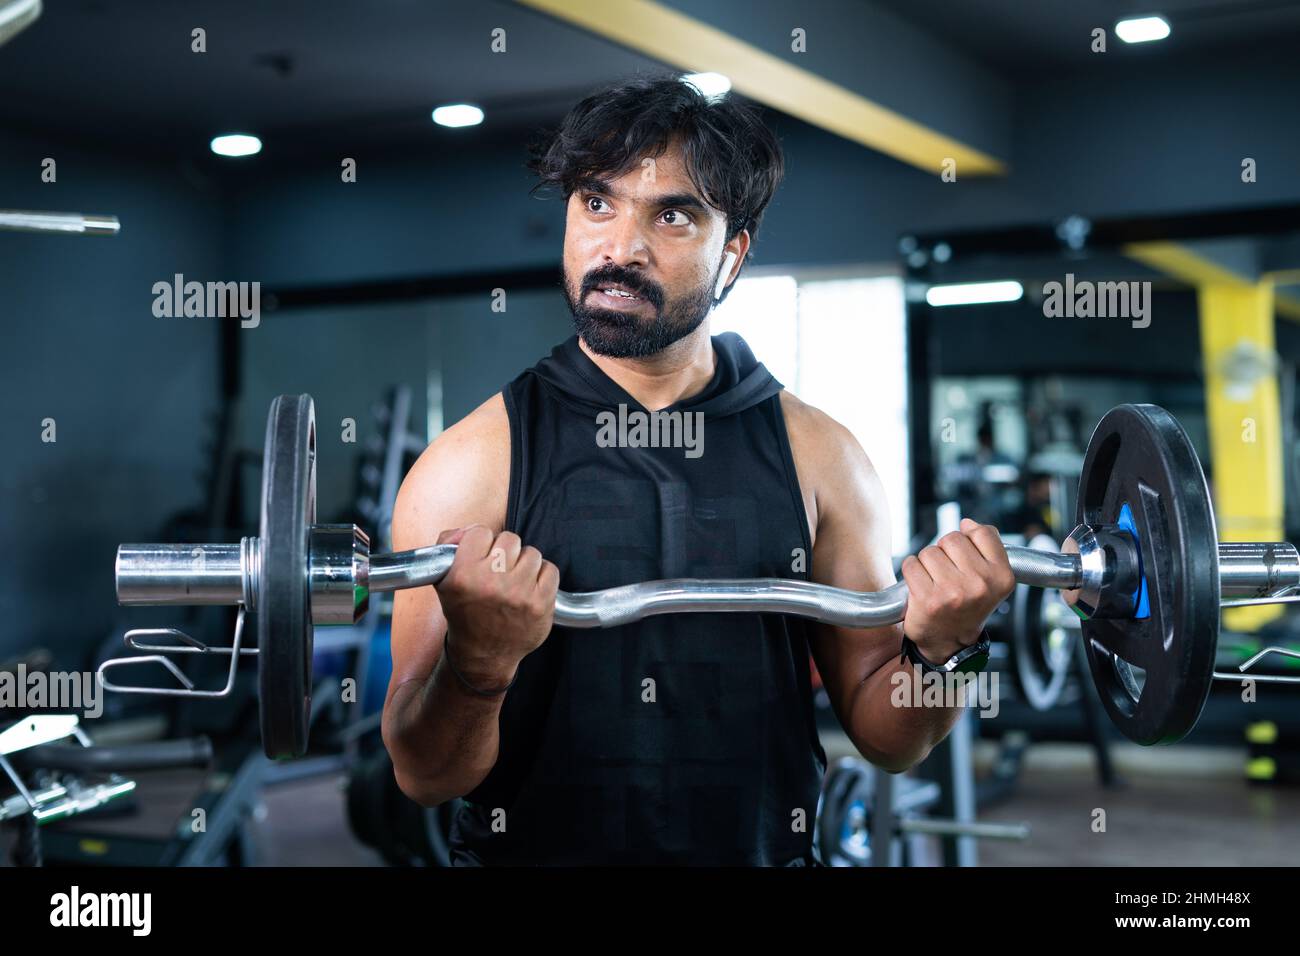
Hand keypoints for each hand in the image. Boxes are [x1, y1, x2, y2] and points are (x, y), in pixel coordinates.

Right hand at [433, 525, 559, 684]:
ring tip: (513, 581)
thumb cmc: (465, 613)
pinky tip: (529, 589)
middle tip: (498, 570)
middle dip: (504, 553)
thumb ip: (449, 546)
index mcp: (463, 575)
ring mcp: (519, 594)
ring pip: (531, 553)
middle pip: (509, 539)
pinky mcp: (541, 604)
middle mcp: (491, 583)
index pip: (481, 532)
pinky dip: (542, 576)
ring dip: (524, 564)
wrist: (483, 654)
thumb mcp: (444, 580)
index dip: (481, 543)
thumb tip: (466, 530)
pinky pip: (550, 569)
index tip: (481, 556)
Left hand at [900, 518, 1015, 661]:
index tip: (965, 557)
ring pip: (929, 551)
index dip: (969, 540)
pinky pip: (911, 564)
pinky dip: (911, 572)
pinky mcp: (927, 599)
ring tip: (935, 582)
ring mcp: (953, 592)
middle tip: (948, 574)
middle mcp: (981, 585)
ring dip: (927, 563)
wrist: (949, 643)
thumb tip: (967, 523)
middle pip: (951, 539)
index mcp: (1002, 577)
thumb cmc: (968, 605)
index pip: (982, 532)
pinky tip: (920, 587)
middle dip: (945, 552)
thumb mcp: (991, 578)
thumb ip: (986, 547)